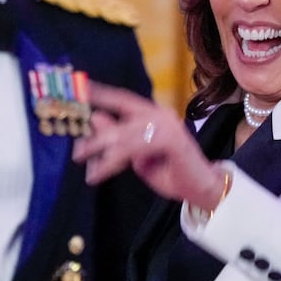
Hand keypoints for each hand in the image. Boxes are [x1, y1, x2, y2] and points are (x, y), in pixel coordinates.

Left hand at [72, 84, 225, 208]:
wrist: (202, 190)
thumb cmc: (172, 174)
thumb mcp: (137, 157)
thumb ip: (119, 140)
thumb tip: (95, 118)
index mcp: (154, 114)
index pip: (124, 99)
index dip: (102, 94)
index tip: (80, 89)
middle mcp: (161, 114)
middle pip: (120, 118)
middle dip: (96, 136)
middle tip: (77, 152)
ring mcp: (168, 125)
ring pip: (124, 135)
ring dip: (103, 152)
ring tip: (89, 168)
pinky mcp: (172, 140)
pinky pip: (134, 147)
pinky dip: (114, 160)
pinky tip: (103, 171)